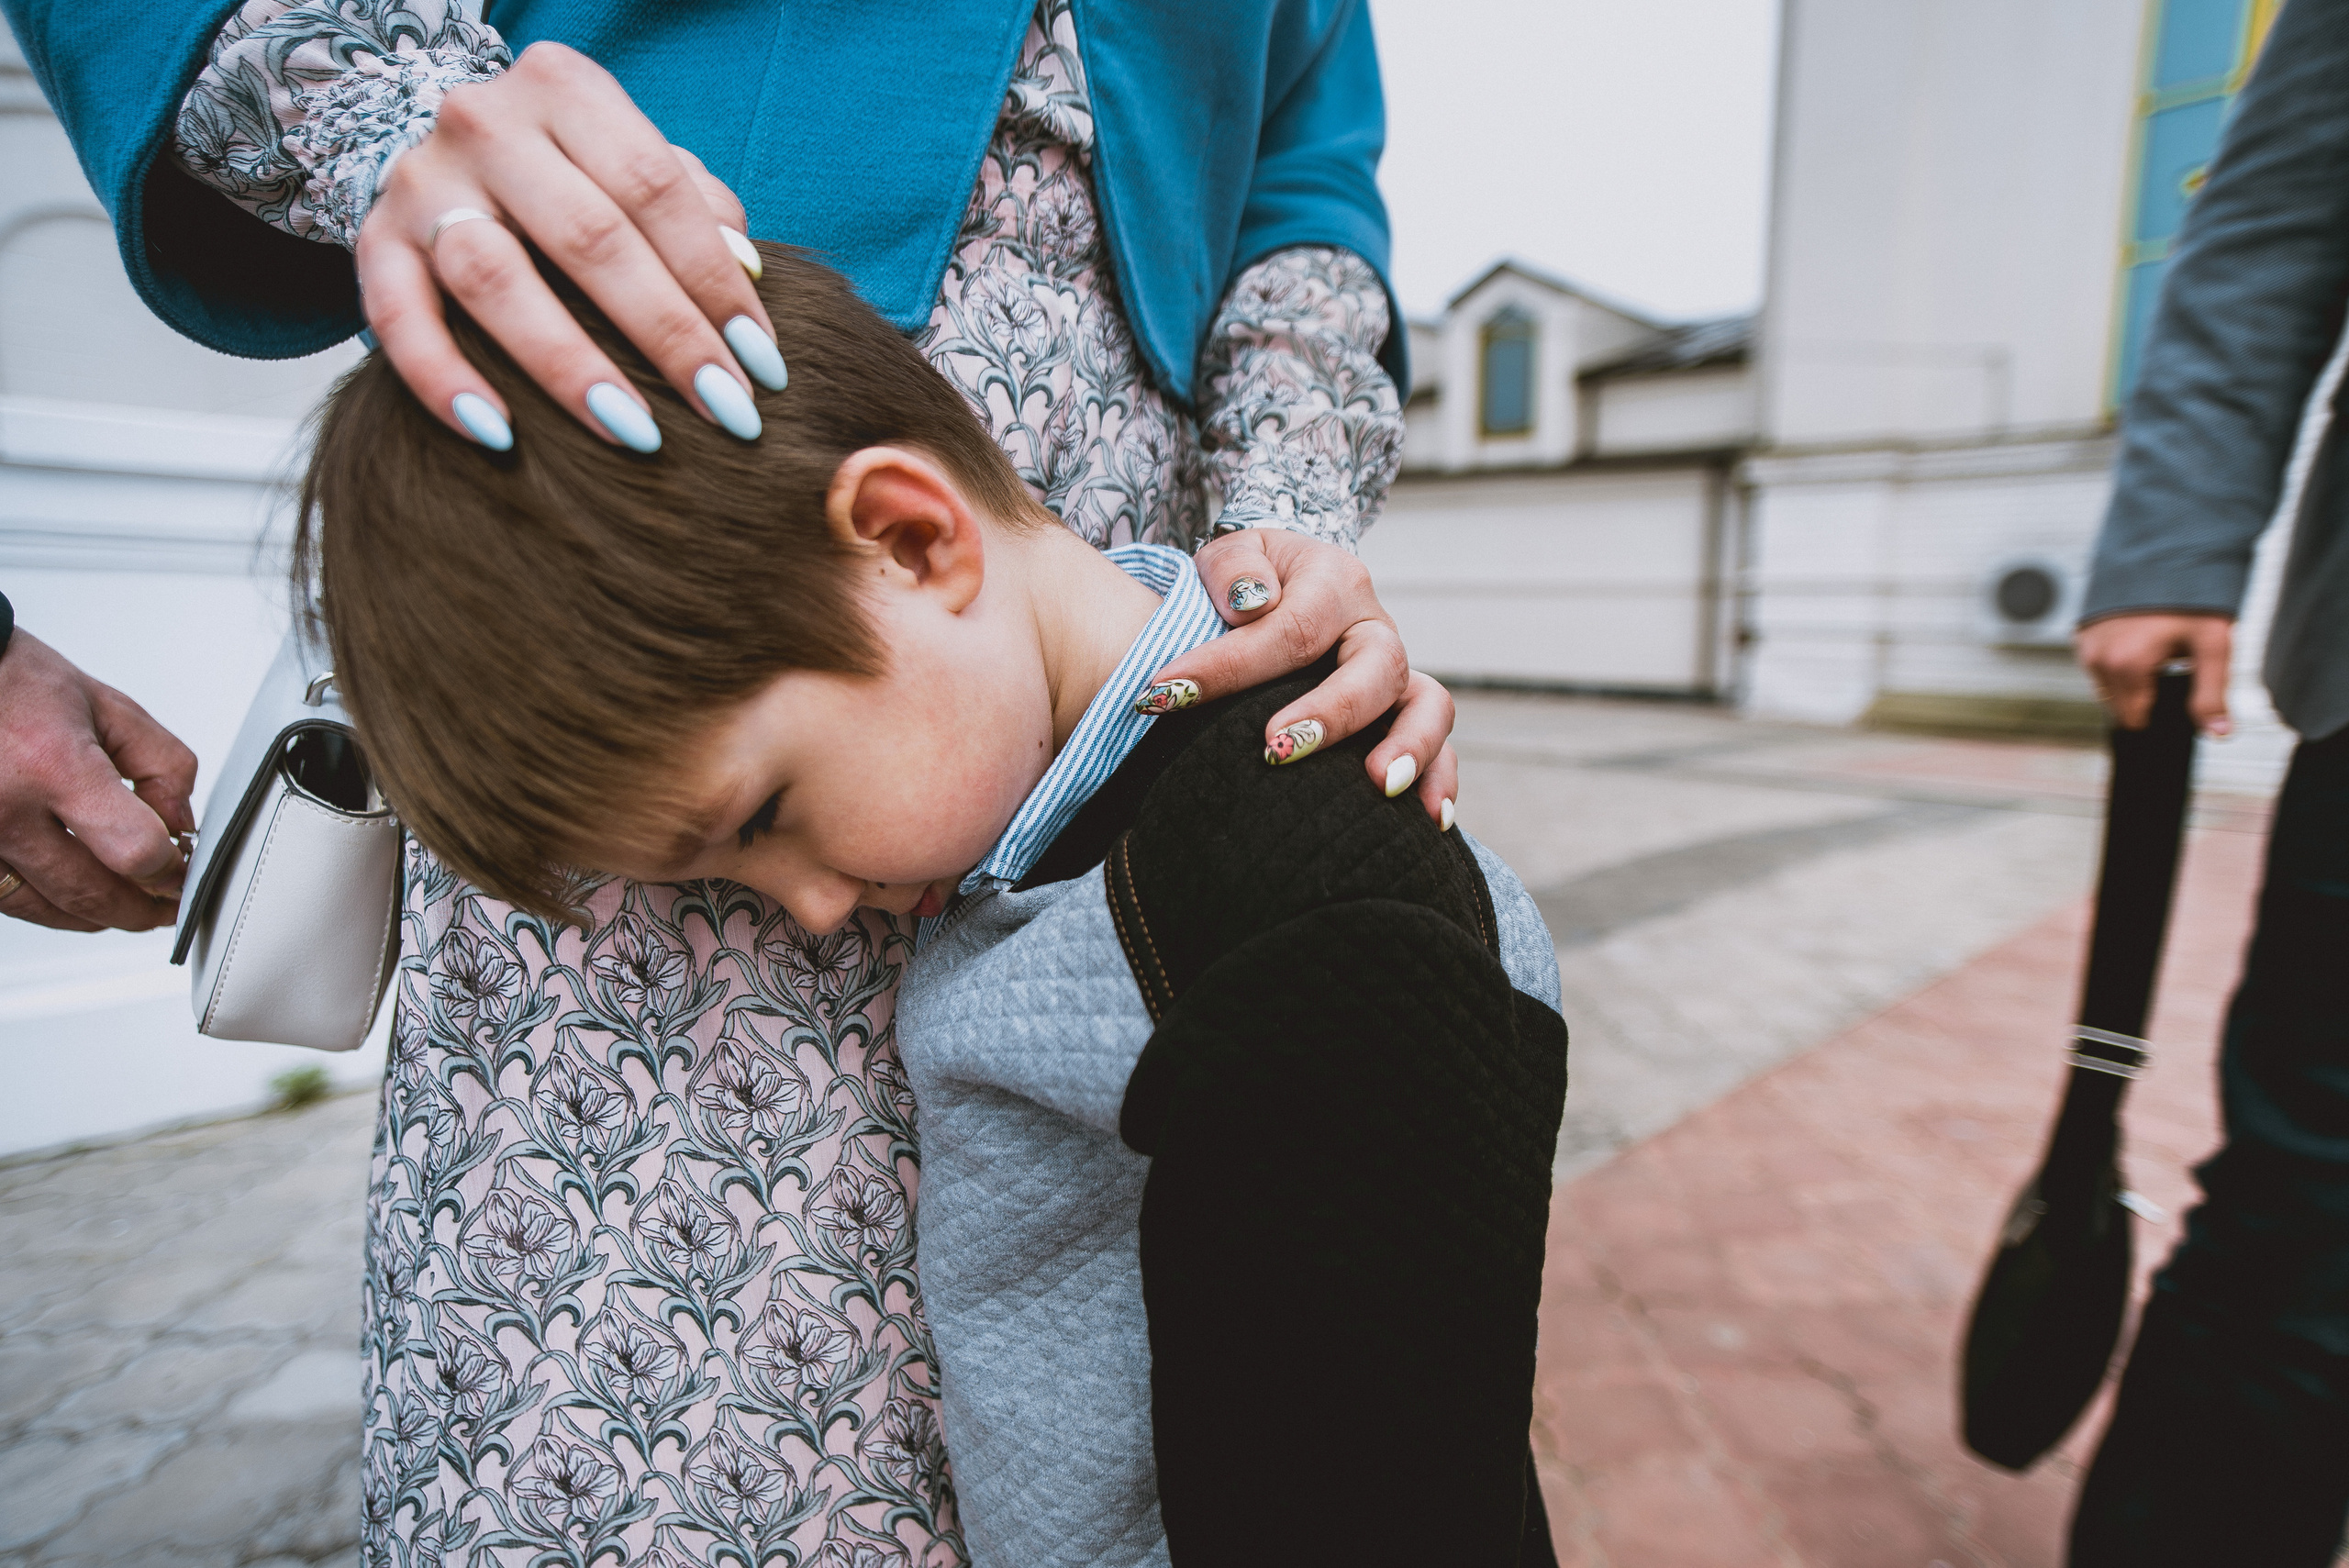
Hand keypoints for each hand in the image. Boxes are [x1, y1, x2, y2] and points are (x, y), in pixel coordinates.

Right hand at [0, 632, 196, 931]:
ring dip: (99, 914)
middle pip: (92, 894)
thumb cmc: (17, 685)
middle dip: (143, 909)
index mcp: (54, 765)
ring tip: (131, 900)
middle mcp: (6, 809)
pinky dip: (52, 903)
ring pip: (49, 910)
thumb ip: (161, 764)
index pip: (132, 849)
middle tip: (169, 903)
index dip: (170, 866)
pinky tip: (78, 889)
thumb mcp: (108, 707)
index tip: (184, 863)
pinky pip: (12, 899)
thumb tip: (181, 826)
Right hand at [357, 42, 779, 450]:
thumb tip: (747, 272)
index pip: (655, 188)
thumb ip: (694, 206)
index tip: (764, 365)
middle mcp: (485, 124)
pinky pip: (398, 320)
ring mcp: (422, 184)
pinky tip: (498, 437)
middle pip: (588, 237)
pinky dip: (444, 382)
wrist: (441, 151)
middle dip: (667, 334)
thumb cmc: (570, 172)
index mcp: (565, 89)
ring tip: (636, 435)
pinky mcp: (373, 243)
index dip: (716, 280)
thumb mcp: (632, 161)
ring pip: (495, 280)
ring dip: (570, 367)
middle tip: (726, 412)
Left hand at [1153, 529, 1459, 825]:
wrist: (1280, 589)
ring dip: (1408, 747)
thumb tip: (1250, 604)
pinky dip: (1440, 782)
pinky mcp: (1403, 713)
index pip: (1289, 627)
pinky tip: (1428, 822)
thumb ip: (1233, 565)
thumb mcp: (1231, 553)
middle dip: (1329, 713)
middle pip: (1374, 666)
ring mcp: (1395, 675)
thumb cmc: (1246, 582)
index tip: (1166, 696)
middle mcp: (1373, 627)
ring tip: (1377, 786)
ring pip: (1428, 705)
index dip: (1229, 666)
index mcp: (1332, 582)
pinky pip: (1442, 748)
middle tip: (1274, 748)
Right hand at [2075, 612, 2234, 733]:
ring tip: (2158, 651)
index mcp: (2126, 666)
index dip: (2159, 716)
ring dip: (2130, 680)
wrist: (2167, 551)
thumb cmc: (2193, 597)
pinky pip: (2097, 665)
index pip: (2134, 720)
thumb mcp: (2213, 646)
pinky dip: (2117, 662)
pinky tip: (2141, 642)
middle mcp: (2097, 658)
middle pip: (2119, 706)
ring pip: (2107, 687)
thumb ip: (2212, 694)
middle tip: (2172, 666)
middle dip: (2145, 696)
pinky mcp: (2082, 633)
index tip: (2177, 697)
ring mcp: (2086, 645)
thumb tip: (2218, 734)